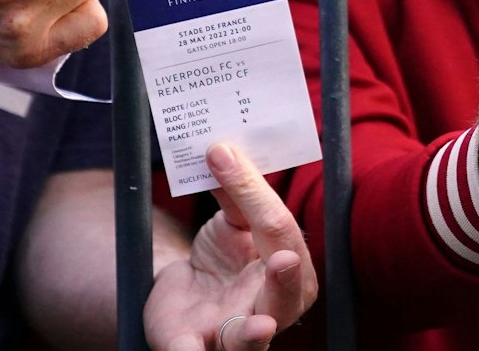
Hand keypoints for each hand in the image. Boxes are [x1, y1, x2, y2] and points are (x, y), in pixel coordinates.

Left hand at [145, 144, 317, 350]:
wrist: (188, 300)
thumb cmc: (224, 260)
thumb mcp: (231, 224)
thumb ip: (234, 192)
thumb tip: (220, 147)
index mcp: (290, 271)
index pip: (278, 231)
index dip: (254, 194)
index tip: (222, 154)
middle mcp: (272, 308)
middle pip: (285, 297)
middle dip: (284, 280)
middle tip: (282, 260)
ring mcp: (233, 333)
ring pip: (250, 343)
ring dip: (254, 336)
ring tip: (259, 326)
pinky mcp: (192, 345)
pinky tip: (188, 350)